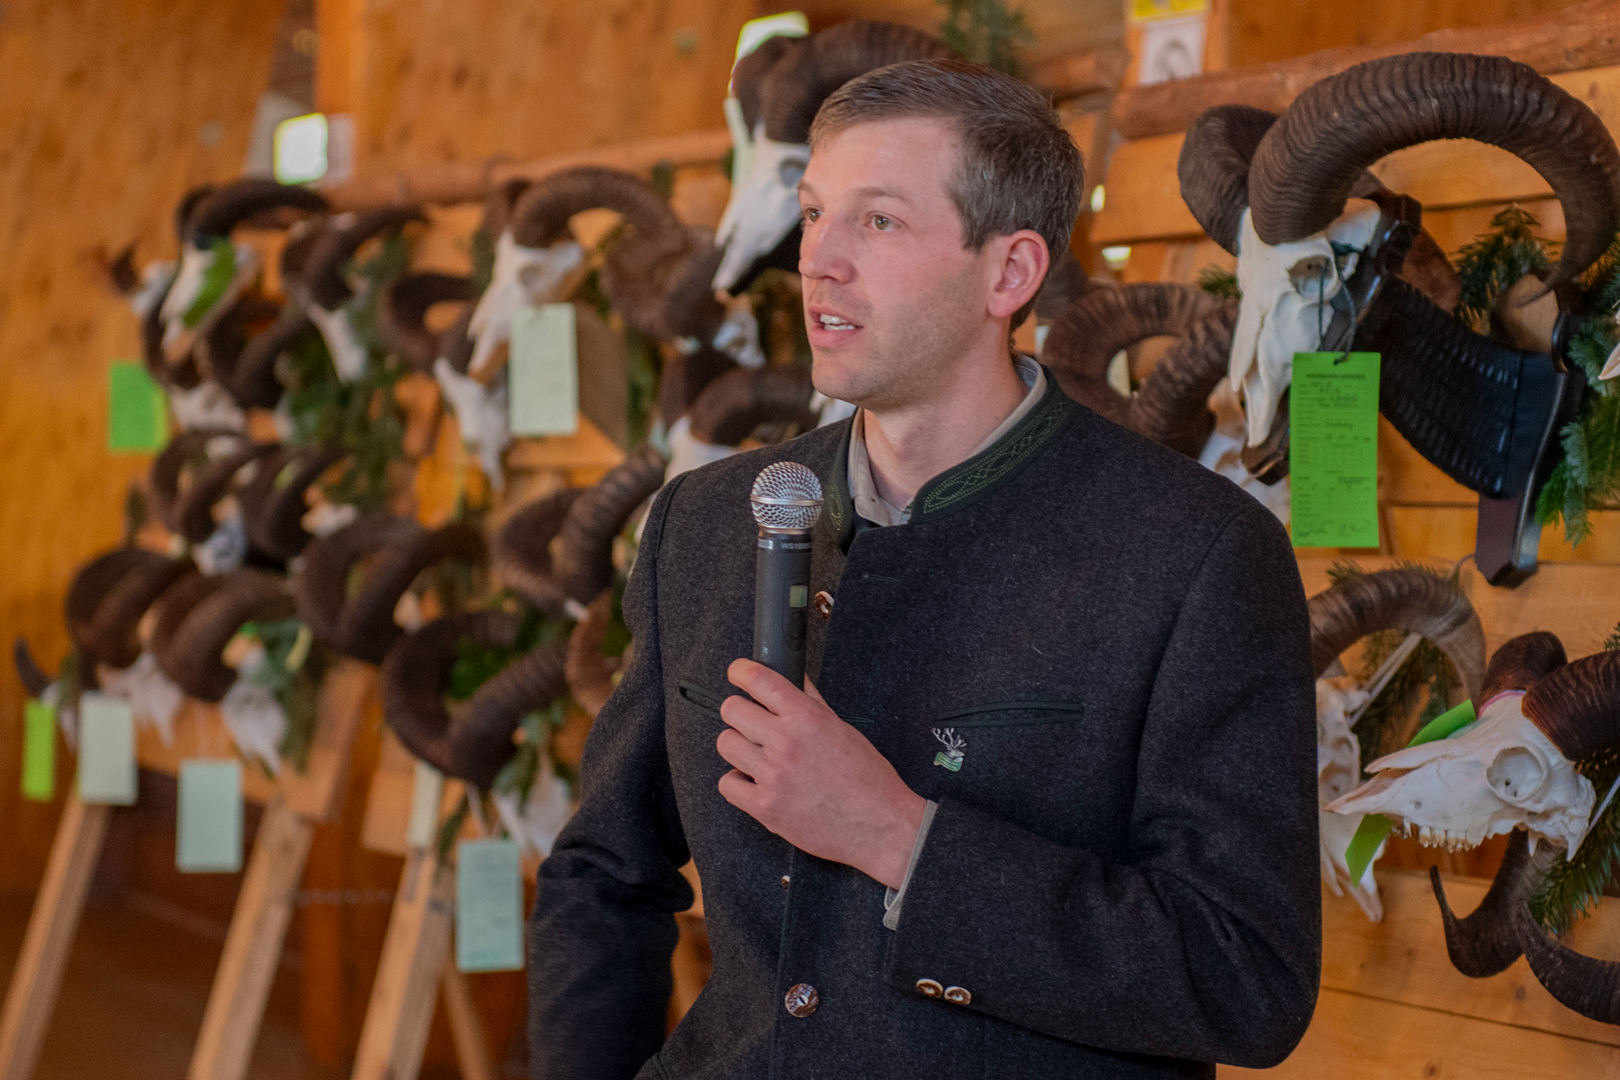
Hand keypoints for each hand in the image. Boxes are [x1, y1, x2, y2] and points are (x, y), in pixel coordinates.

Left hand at [716, 658, 925, 889]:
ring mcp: (773, 776)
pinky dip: (738, 781)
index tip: (738, 674)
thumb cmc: (868, 780)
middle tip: (751, 721)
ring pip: (726, 744)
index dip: (740, 672)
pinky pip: (727, 783)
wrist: (880, 826)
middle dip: (739, 712)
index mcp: (807, 719)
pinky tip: (755, 781)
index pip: (758, 679)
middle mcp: (787, 743)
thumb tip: (795, 680)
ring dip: (738, 746)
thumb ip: (813, 703)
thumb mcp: (843, 730)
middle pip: (732, 710)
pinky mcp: (766, 807)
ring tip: (756, 754)